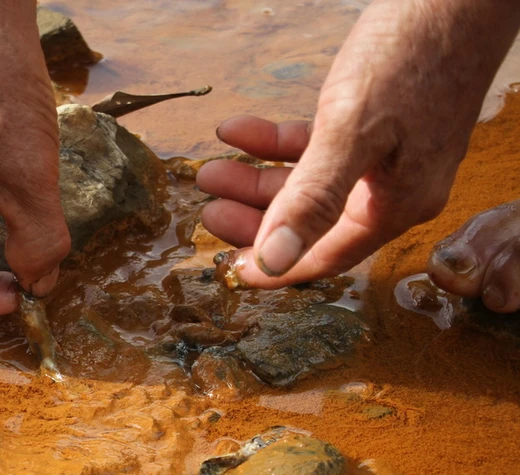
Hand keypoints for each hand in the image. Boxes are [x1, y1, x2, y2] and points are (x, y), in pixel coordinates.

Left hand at [197, 0, 519, 287]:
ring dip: (256, 180)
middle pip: (310, 224)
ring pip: (308, 185)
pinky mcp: (377, 127)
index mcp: (395, 205)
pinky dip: (276, 143)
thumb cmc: (413, 55)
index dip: (273, 267)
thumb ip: (312, 199)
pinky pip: (317, 149)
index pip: (325, 257)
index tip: (228, 270)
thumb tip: (275, 260)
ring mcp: (385, 158)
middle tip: (208, 210)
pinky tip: (240, 131)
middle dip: (255, 220)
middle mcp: (392, 190)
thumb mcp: (352, 131)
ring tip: (212, 172)